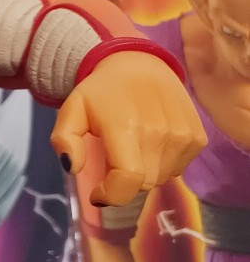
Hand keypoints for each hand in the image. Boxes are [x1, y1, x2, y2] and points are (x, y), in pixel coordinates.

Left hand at [53, 51, 206, 205]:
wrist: (140, 65)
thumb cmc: (101, 92)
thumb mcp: (71, 110)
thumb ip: (64, 140)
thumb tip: (72, 167)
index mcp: (126, 127)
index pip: (129, 179)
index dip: (112, 195)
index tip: (97, 194)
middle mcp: (160, 133)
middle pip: (142, 184)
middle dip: (123, 182)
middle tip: (113, 160)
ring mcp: (183, 136)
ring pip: (160, 179)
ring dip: (143, 173)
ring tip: (132, 148)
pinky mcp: (198, 138)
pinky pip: (177, 169)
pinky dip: (162, 164)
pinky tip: (151, 144)